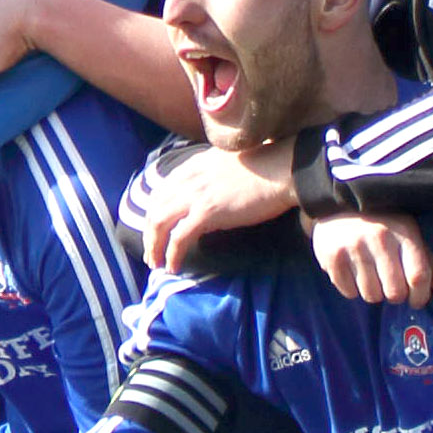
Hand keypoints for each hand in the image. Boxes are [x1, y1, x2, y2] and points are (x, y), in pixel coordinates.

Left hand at [142, 145, 297, 270]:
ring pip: (159, 222)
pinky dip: (172, 254)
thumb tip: (208, 200)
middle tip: (151, 254)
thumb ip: (212, 177)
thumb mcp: (228, 165)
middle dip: (149, 233)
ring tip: (157, 263)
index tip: (154, 230)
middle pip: (155, 207)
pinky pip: (179, 237)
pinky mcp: (207, 211)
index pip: (161, 190)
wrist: (283, 169)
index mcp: (194, 165)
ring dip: (154, 246)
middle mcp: (189, 178)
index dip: (153, 213)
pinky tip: (174, 266)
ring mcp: (196, 194)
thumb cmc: (267, 168)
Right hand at [310, 213, 432, 303]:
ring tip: (372, 277)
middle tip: (392, 287)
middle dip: (396, 296)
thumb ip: (429, 262)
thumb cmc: (383, 223)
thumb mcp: (409, 234)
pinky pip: (349, 293)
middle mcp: (379, 238)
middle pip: (394, 292)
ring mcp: (353, 247)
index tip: (417, 300)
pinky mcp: (332, 256)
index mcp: (404, 231)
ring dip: (374, 293)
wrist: (340, 203)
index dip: (421, 296)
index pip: (418, 276)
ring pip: (371, 295)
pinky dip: (353, 290)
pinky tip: (354, 274)